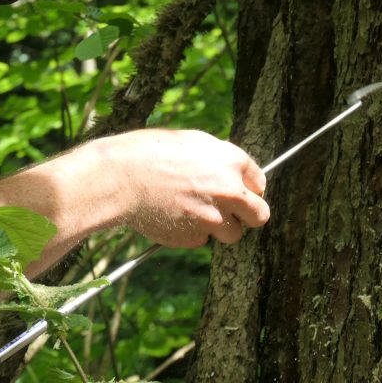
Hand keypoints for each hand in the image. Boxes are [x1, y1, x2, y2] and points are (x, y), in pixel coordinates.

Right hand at [94, 128, 270, 248]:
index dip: (249, 188)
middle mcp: (229, 189)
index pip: (259, 181)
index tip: (242, 193)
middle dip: (249, 216)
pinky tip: (171, 217)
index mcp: (230, 159)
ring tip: (192, 214)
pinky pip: (201, 239)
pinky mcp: (195, 237)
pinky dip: (190, 233)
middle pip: (260, 215)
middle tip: (233, 215)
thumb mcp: (189, 143)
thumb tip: (228, 173)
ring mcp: (214, 216)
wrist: (121, 177)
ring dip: (219, 228)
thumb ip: (215, 159)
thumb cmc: (148, 153)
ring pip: (233, 234)